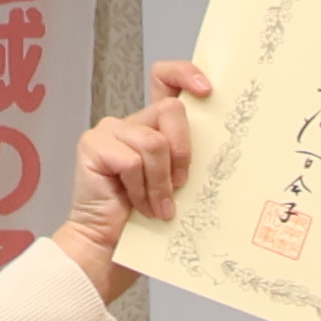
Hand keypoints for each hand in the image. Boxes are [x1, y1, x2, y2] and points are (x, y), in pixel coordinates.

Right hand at [51, 61, 209, 293]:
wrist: (111, 246)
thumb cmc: (148, 219)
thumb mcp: (179, 183)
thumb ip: (188, 157)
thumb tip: (227, 142)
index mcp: (152, 126)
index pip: (166, 80)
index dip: (185, 74)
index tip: (207, 90)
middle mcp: (130, 123)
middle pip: (171, 110)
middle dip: (184, 152)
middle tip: (179, 186)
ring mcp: (109, 131)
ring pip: (154, 142)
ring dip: (161, 182)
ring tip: (156, 206)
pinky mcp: (93, 145)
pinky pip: (133, 161)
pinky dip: (142, 189)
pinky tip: (137, 206)